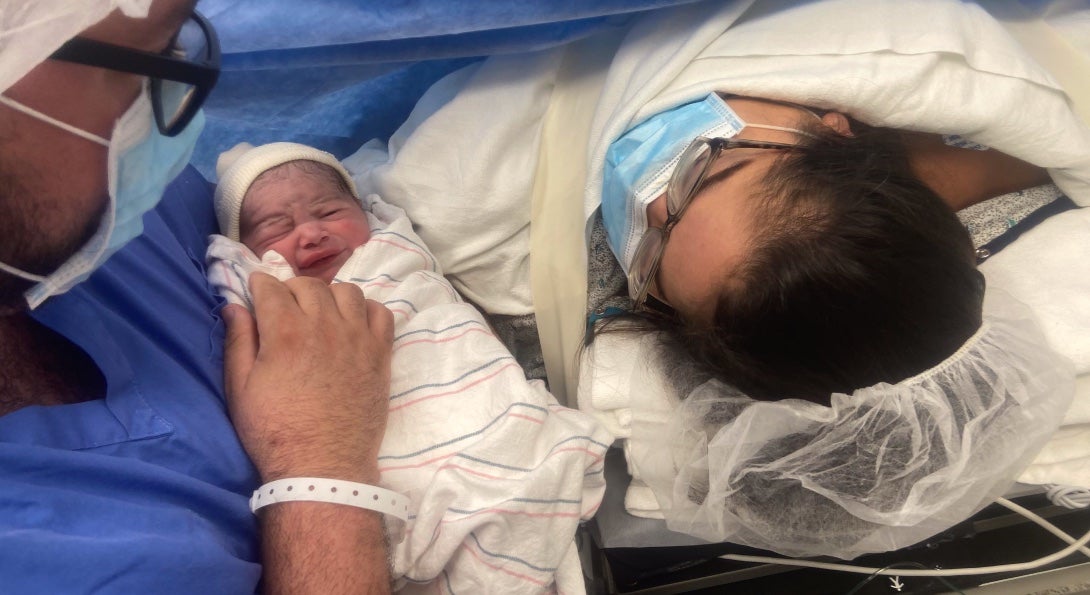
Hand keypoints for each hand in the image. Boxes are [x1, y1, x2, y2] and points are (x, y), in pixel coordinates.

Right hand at [223, 273, 393, 482]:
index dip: (260, 285)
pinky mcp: (380, 354)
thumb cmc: (274, 432)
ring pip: (346, 292)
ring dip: (329, 296)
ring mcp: (357, 338)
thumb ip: (238, 342)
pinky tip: (352, 325)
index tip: (257, 290)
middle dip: (292, 289)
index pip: (272, 287)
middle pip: (309, 285)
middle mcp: (324, 327)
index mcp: (285, 333)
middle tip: (285, 307)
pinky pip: (380, 313)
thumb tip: (234, 306)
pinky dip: (366, 310)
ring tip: (320, 315)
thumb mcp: (240, 389)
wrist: (323, 467)